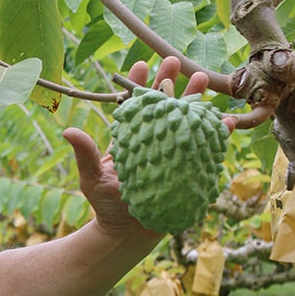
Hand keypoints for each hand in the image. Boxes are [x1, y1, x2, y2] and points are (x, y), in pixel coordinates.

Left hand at [63, 56, 230, 237]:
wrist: (127, 235)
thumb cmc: (106, 206)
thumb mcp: (92, 179)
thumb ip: (85, 154)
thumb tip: (69, 131)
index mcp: (128, 138)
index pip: (132, 105)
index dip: (137, 84)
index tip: (142, 64)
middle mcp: (150, 140)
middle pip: (161, 106)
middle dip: (168, 82)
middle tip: (174, 60)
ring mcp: (169, 152)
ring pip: (183, 120)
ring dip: (193, 99)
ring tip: (201, 77)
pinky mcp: (185, 167)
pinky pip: (203, 147)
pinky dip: (215, 134)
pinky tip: (226, 119)